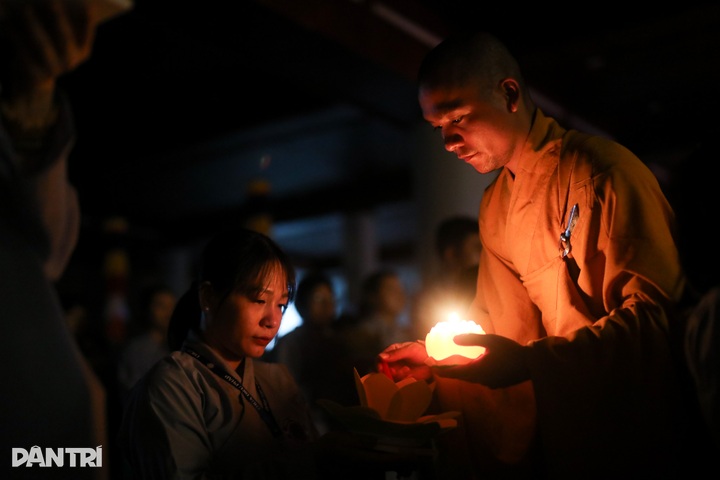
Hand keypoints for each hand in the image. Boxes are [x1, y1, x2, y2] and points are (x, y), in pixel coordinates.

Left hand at [0, 0, 100, 125]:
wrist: (36, 80)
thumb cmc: (50, 51)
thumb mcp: (62, 42)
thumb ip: (67, 27)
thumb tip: (67, 6)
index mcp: (82, 53)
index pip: (86, 35)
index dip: (87, 22)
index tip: (87, 7)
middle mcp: (70, 63)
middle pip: (64, 38)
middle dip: (58, 18)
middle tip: (52, 1)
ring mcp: (54, 70)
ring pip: (42, 44)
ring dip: (33, 25)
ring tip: (25, 9)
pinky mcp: (36, 74)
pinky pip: (24, 52)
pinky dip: (16, 37)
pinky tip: (8, 25)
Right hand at [376, 341, 431, 381]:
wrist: (434, 361)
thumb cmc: (422, 351)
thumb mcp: (410, 349)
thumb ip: (396, 354)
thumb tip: (381, 357)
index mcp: (393, 352)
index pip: (380, 358)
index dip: (379, 363)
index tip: (381, 368)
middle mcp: (393, 362)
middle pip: (383, 369)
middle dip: (388, 371)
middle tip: (395, 371)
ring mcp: (398, 370)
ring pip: (390, 376)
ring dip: (397, 374)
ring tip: (407, 370)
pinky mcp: (403, 379)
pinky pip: (398, 381)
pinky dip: (403, 379)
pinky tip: (410, 373)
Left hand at [432, 333, 529, 387]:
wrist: (531, 364)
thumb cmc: (510, 350)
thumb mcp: (490, 341)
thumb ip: (471, 339)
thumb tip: (453, 339)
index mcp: (477, 370)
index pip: (454, 373)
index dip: (441, 371)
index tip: (431, 368)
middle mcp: (481, 380)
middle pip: (460, 377)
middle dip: (448, 372)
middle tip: (437, 366)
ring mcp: (489, 383)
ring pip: (470, 379)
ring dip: (460, 373)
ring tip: (452, 365)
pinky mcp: (496, 384)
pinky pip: (479, 379)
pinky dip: (471, 373)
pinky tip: (472, 367)